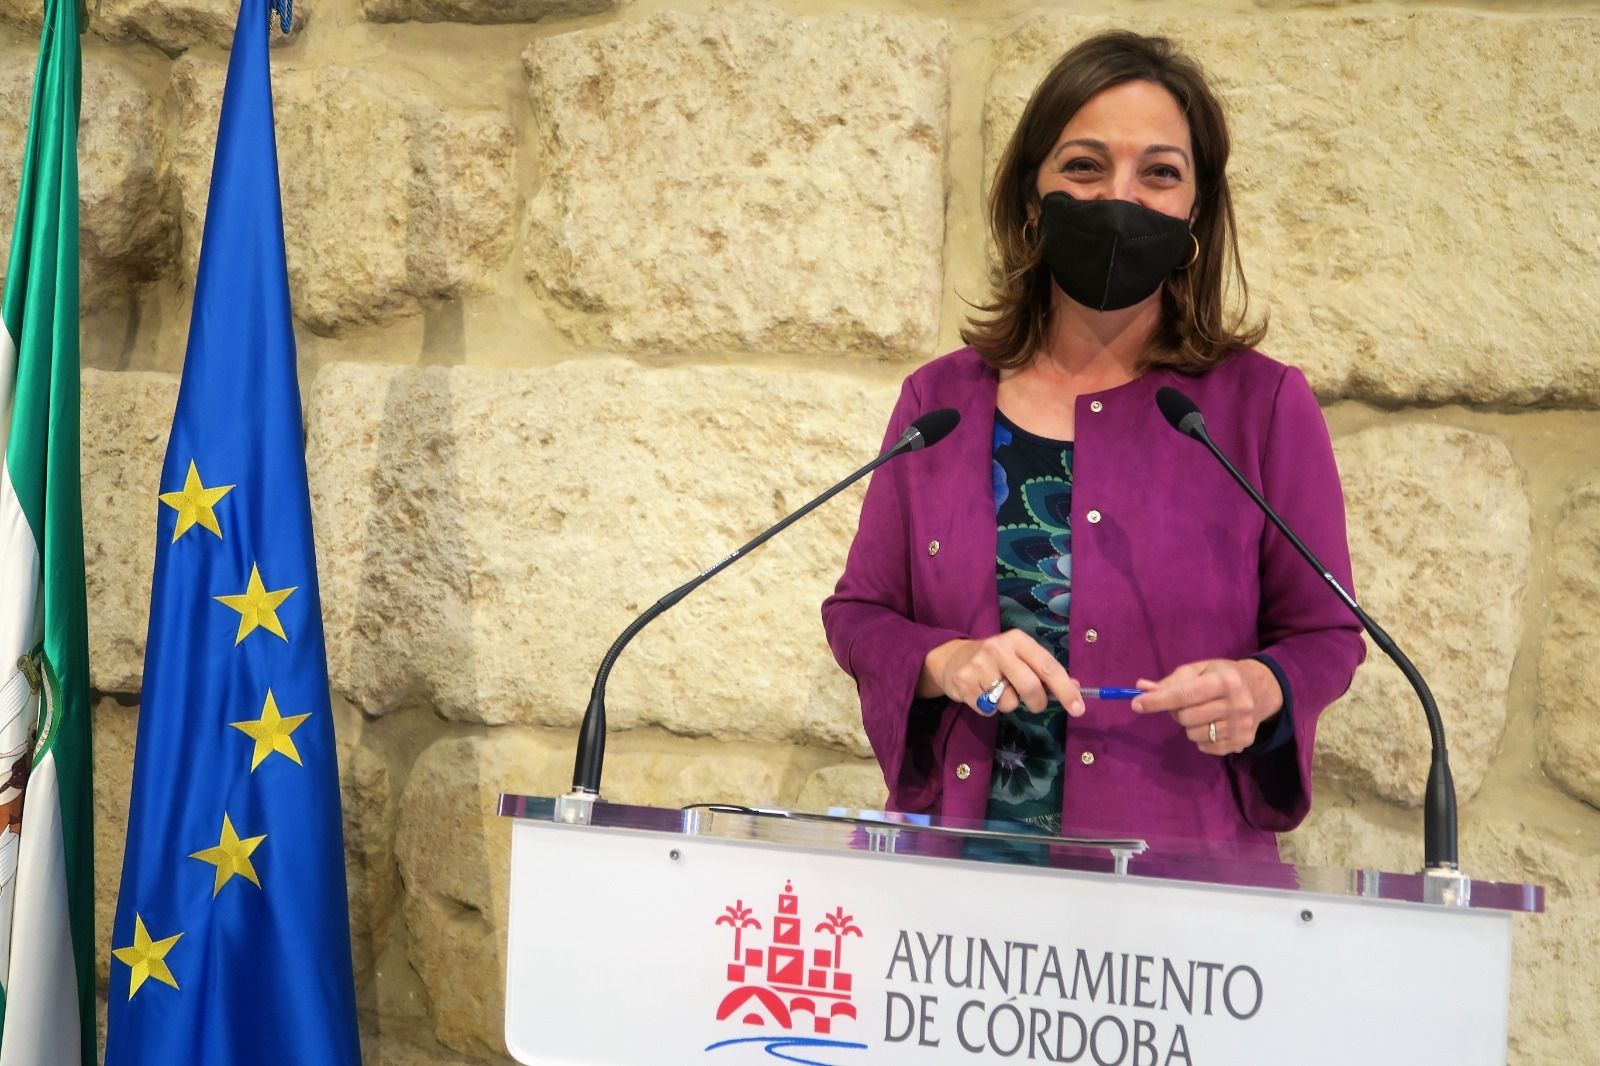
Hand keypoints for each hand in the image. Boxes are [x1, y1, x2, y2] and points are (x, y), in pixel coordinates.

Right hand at [919, 632, 1083, 717]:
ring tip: (999, 692)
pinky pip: (990, 710)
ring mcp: (979, 666)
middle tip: (1036, 705)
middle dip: (1039, 703)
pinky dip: (991, 709)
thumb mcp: (1020, 657)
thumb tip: (1075, 688)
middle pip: (1031, 687)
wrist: (952, 659)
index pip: (1048, 666)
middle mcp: (998, 648)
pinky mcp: (964, 683)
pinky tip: (983, 695)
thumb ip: (1046, 671)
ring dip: (1010, 705)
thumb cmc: (996, 660)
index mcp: (1017, 640)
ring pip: (1010, 702)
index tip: (1078, 709)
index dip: (1065, 690)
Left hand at [1130, 659, 1281, 755]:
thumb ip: (1171, 681)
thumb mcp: (1199, 670)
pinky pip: (1205, 747)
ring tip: (1203, 712)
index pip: (1184, 694)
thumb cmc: (1222, 676)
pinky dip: (1202, 738)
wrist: (1261, 690)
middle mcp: (1236, 704)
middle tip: (1186, 703)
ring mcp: (1241, 726)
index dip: (1157, 701)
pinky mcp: (1242, 742)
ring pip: (1193, 734)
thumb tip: (1141, 689)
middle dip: (1176, 711)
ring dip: (1190, 725)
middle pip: (1185, 717)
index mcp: (1224, 681)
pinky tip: (1213, 724)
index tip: (1136, 704)